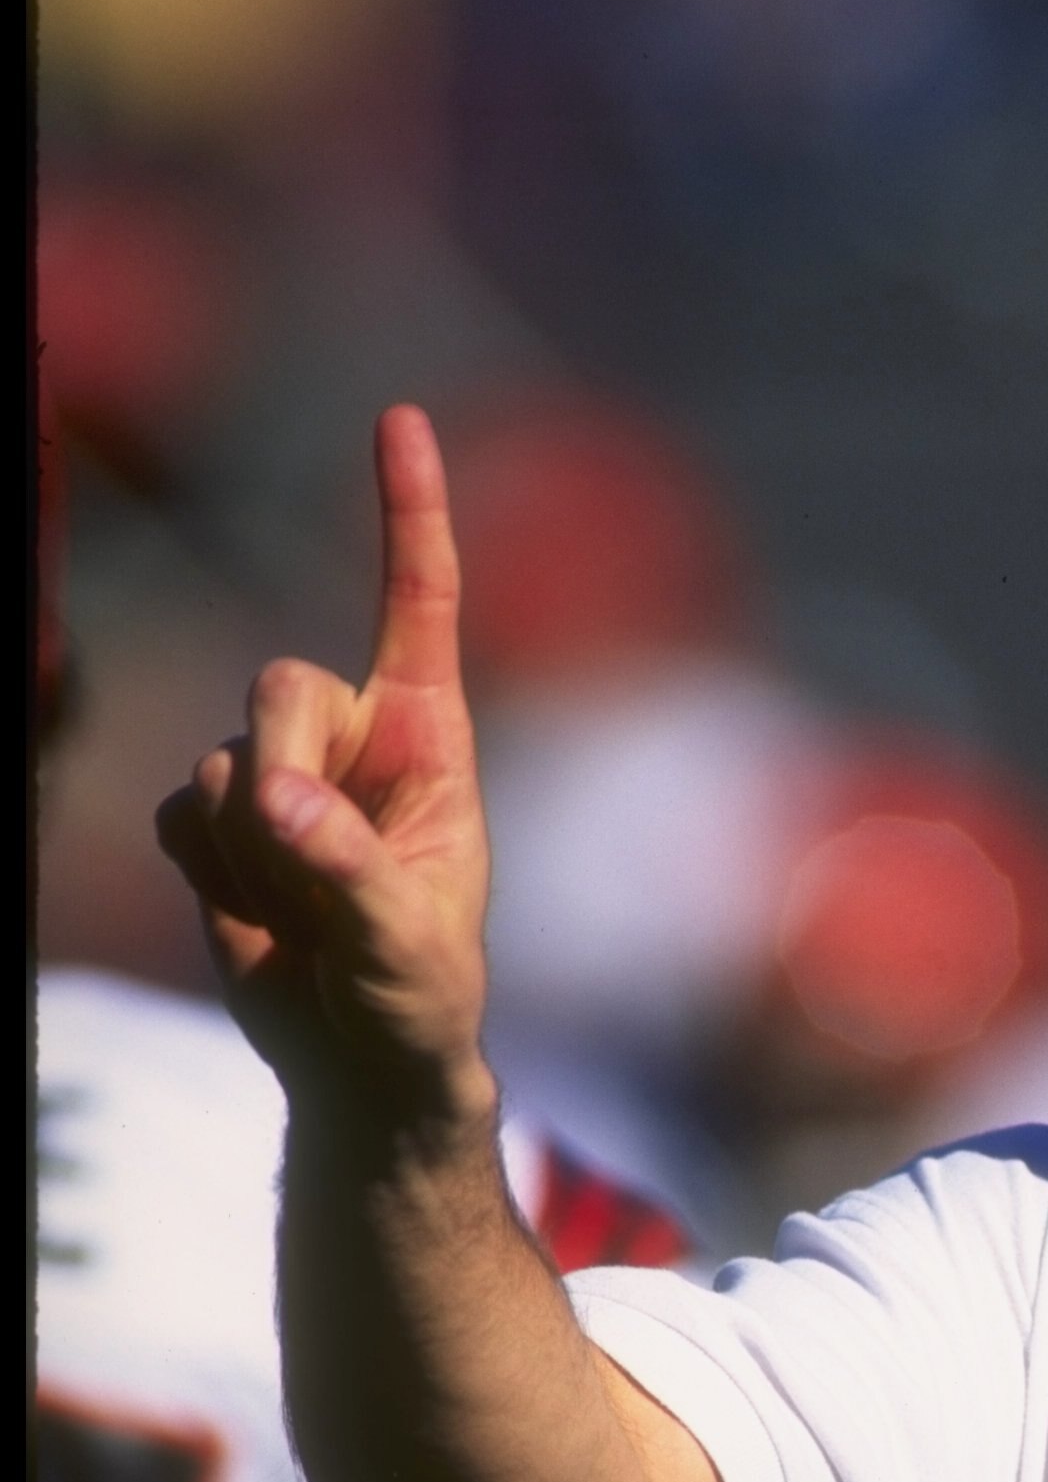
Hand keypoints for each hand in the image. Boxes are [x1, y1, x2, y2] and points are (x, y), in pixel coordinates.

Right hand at [155, 406, 494, 1123]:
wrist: (360, 1063)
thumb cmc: (420, 1000)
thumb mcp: (407, 945)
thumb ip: (345, 869)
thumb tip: (269, 799)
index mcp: (430, 740)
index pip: (418, 603)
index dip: (409, 512)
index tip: (398, 418)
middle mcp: (353, 740)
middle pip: (280, 685)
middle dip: (282, 768)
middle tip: (306, 857)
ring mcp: (281, 778)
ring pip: (222, 759)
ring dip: (252, 848)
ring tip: (306, 914)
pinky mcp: (222, 825)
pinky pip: (184, 815)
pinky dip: (211, 872)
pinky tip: (258, 916)